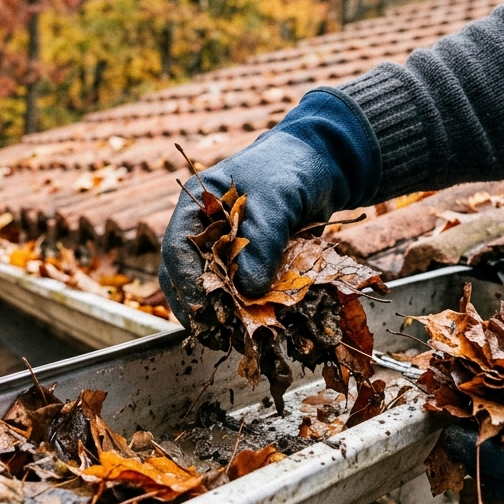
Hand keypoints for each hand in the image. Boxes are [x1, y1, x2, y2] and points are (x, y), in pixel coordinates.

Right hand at [158, 88, 379, 328]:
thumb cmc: (293, 168)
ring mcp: (224, 249)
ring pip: (209, 291)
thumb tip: (249, 291)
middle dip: (202, 311)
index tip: (208, 314)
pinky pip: (237, 292)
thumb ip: (262, 241)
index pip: (177, 252)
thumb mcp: (277, 200)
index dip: (188, 286)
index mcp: (196, 207)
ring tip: (240, 339)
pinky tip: (257, 326)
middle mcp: (204, 232)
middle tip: (222, 337)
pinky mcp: (247, 263)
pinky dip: (245, 310)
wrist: (325, 164)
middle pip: (186, 279)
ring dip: (221, 317)